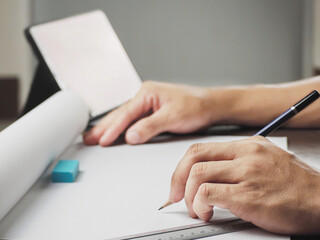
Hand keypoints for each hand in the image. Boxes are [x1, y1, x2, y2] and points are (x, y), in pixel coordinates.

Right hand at [83, 81, 217, 145]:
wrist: (211, 106)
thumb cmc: (196, 106)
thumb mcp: (173, 117)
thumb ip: (150, 127)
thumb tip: (130, 136)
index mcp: (147, 93)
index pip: (125, 114)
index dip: (113, 129)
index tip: (102, 141)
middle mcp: (145, 96)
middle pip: (120, 114)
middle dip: (103, 127)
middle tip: (88, 139)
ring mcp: (147, 103)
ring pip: (124, 117)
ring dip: (109, 128)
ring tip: (94, 136)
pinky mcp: (151, 111)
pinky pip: (132, 120)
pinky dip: (121, 128)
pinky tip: (115, 133)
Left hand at [169, 136, 319, 233]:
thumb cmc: (297, 186)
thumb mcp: (268, 161)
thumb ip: (239, 162)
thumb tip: (210, 173)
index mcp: (248, 145)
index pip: (202, 148)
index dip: (183, 166)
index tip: (179, 182)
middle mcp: (246, 155)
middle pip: (194, 157)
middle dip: (177, 178)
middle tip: (175, 196)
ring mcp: (247, 173)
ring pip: (197, 175)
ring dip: (188, 195)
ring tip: (197, 209)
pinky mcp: (248, 196)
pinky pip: (208, 193)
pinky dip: (200, 204)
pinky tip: (207, 213)